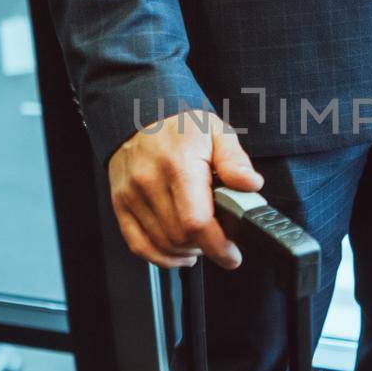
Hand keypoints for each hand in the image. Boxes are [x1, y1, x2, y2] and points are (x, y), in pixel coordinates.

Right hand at [109, 110, 263, 269]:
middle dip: (206, 247)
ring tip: (201, 240)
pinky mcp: (120, 204)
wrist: (139, 113)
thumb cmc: (181, 126)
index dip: (217, 246)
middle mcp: (150, 181)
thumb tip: (250, 184)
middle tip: (220, 238)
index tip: (232, 254)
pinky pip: (139, 245)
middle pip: (180, 237)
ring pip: (162, 244)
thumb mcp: (217, 132)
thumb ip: (235, 160)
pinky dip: (161, 256)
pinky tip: (178, 252)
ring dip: (186, 251)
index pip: (196, 222)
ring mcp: (131, 195)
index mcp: (179, 164)